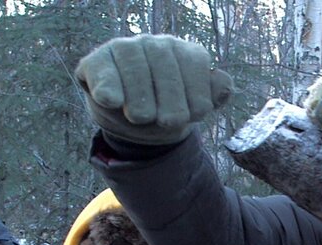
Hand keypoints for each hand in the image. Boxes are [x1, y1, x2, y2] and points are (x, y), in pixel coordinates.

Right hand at [75, 34, 232, 145]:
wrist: (132, 122)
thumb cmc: (168, 110)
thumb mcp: (193, 107)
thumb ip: (212, 96)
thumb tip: (225, 84)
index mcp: (183, 52)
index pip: (194, 63)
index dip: (197, 92)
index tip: (198, 116)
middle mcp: (154, 45)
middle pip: (164, 66)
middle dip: (171, 98)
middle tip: (171, 123)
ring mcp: (124, 50)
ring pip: (134, 68)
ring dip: (140, 97)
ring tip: (142, 118)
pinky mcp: (97, 62)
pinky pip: (102, 70)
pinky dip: (107, 86)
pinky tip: (112, 101)